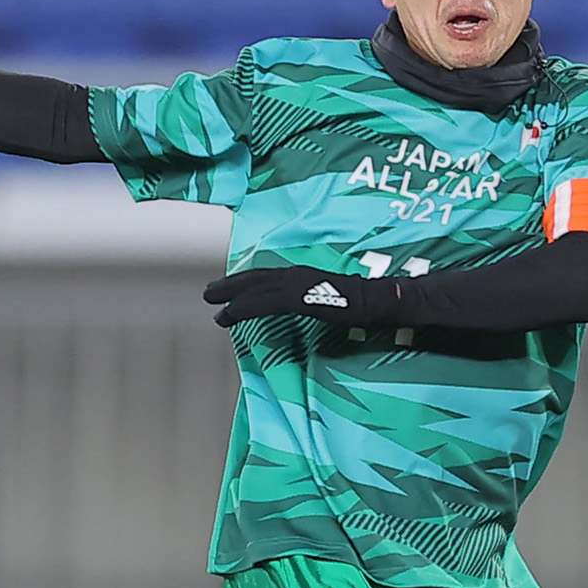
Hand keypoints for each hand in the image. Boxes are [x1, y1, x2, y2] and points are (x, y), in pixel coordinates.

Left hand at [203, 266, 394, 327]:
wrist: (377, 301)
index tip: (228, 291)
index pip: (267, 277)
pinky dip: (244, 307)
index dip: (245, 282)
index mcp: (302, 275)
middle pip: (255, 278)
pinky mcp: (298, 298)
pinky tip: (230, 313)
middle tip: (209, 294)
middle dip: (230, 285)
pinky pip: (265, 303)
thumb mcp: (327, 300)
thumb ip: (308, 300)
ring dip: (231, 296)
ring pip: (255, 288)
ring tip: (213, 304)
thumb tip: (298, 308)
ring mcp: (296, 284)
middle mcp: (295, 274)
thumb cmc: (359, 303)